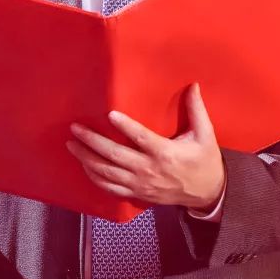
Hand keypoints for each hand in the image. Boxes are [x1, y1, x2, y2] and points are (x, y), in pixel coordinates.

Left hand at [66, 82, 224, 209]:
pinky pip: (110, 188)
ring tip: (72, 145)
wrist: (207, 194)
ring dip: (87, 159)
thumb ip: (196, 109)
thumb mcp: (205, 134)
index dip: (125, 126)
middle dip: (92, 142)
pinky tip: (84, 166)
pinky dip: (95, 178)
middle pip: (115, 155)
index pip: (141, 138)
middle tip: (75, 129)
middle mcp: (149, 170)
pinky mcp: (137, 194)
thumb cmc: (205, 160)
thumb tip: (193, 84)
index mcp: (165, 153)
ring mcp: (140, 184)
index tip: (109, 114)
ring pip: (107, 173)